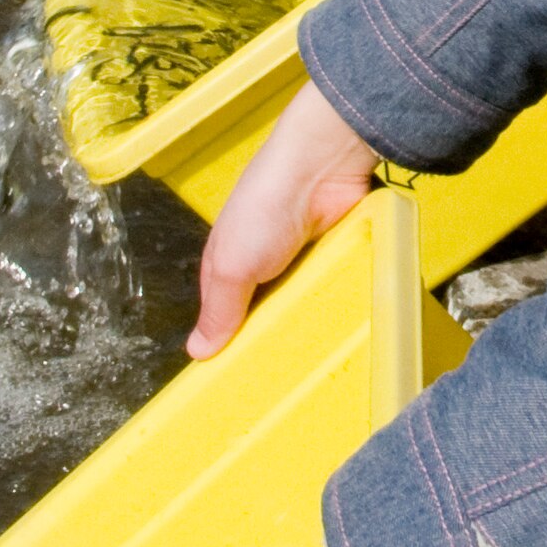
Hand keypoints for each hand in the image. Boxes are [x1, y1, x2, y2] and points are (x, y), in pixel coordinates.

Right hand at [187, 80, 378, 359]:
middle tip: (290, 376)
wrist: (321, 165)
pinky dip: (342, 301)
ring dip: (313, 321)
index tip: (244, 381)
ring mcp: (304, 260)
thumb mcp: (228, 267)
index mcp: (231, 266)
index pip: (228, 317)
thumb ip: (218, 310)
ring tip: (324, 357)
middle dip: (278, 337)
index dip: (234, 345)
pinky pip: (339, 288)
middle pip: (270, 315)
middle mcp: (267, 265)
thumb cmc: (263, 205)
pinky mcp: (338, 254)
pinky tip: (349, 324)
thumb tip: (196, 351)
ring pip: (307, 305)